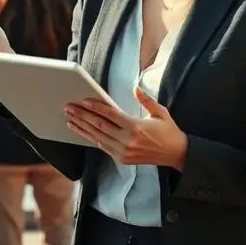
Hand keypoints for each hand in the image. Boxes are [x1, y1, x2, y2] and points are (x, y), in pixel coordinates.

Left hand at [65, 86, 187, 170]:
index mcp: (136, 127)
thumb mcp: (160, 112)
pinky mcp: (122, 158)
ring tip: (70, 119)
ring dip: (82, 128)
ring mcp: (123, 151)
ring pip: (98, 137)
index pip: (111, 115)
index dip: (96, 107)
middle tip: (69, 108)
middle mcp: (127, 141)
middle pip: (100, 126)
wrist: (176, 154)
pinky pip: (103, 146)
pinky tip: (82, 131)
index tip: (84, 101)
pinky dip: (91, 138)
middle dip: (83, 116)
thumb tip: (135, 87)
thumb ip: (146, 100)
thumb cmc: (168, 131)